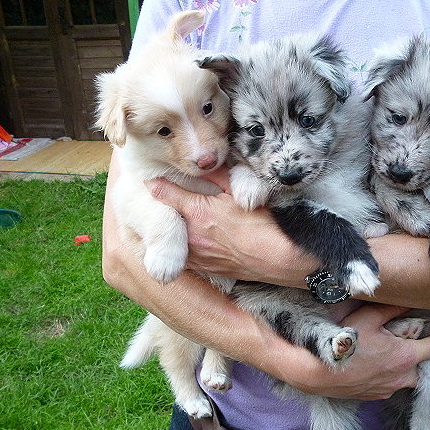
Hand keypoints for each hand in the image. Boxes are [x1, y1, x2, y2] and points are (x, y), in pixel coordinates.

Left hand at [145, 172, 317, 284]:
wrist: (278, 259)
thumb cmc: (262, 224)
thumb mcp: (240, 192)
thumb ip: (218, 176)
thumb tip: (204, 161)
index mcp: (197, 211)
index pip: (163, 192)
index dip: (155, 183)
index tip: (151, 177)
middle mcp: (190, 234)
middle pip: (164, 217)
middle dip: (161, 207)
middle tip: (158, 196)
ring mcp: (195, 254)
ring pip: (171, 238)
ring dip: (170, 229)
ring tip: (171, 220)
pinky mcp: (203, 268)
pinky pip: (183, 256)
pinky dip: (180, 247)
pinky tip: (187, 241)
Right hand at [280, 304, 429, 399]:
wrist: (317, 373)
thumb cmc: (344, 342)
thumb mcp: (368, 317)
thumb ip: (392, 308)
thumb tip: (411, 297)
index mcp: (406, 356)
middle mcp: (403, 377)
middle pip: (423, 364)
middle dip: (423, 353)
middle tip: (414, 339)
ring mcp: (389, 389)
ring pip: (406, 376)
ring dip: (404, 365)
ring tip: (390, 352)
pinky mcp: (376, 396)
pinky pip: (390, 383)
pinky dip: (389, 373)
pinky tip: (374, 363)